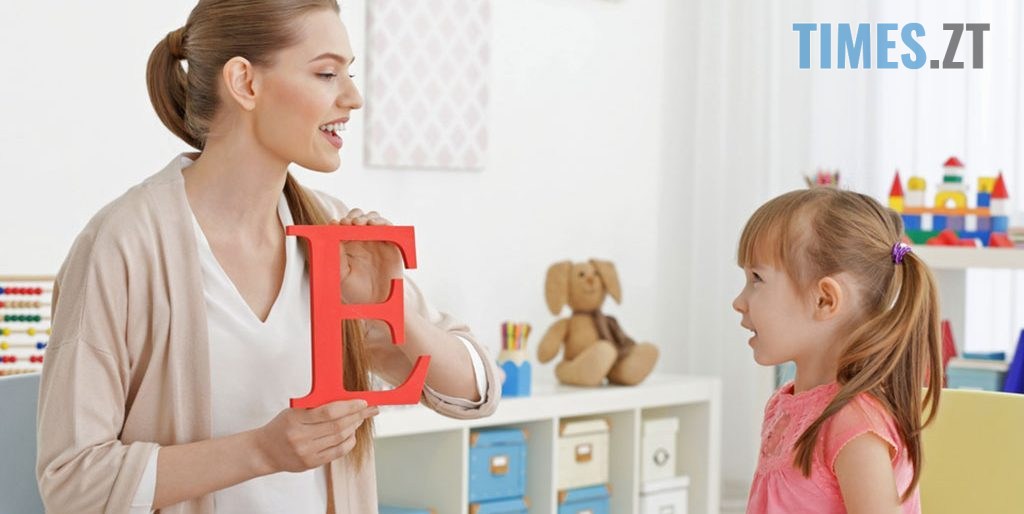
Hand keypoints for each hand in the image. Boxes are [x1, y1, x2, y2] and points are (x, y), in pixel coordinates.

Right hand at [253, 400, 377, 472]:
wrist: (264, 452)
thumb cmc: (281, 427)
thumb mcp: (293, 412)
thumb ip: (315, 407)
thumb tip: (344, 400)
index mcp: (295, 419)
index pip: (328, 411)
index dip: (349, 406)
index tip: (363, 402)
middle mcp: (300, 437)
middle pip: (337, 425)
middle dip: (357, 416)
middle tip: (367, 410)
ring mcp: (306, 452)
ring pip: (339, 438)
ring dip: (354, 427)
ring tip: (360, 419)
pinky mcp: (311, 463)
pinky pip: (337, 452)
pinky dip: (348, 442)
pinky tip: (352, 434)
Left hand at [334, 208, 403, 304]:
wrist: (375, 305)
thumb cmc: (356, 292)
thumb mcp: (340, 274)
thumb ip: (337, 255)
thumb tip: (333, 233)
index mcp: (346, 245)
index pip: (342, 226)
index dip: (340, 222)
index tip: (336, 224)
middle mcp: (361, 240)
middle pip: (358, 218)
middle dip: (353, 216)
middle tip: (348, 222)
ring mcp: (377, 241)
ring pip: (373, 219)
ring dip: (367, 217)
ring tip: (361, 223)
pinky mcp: (391, 244)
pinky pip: (389, 228)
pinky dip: (383, 222)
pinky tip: (375, 225)